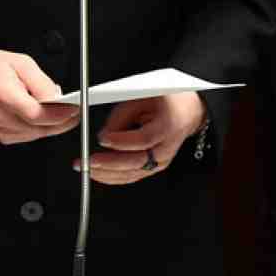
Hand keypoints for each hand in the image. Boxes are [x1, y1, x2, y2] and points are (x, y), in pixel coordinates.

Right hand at [0, 41, 80, 143]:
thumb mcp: (22, 63)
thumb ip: (43, 83)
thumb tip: (61, 99)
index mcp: (5, 96)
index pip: (39, 115)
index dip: (61, 113)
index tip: (76, 106)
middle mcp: (3, 118)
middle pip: (44, 128)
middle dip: (63, 118)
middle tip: (73, 105)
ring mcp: (4, 131)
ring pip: (42, 133)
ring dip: (53, 121)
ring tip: (51, 104)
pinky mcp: (6, 137)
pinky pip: (34, 135)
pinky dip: (41, 125)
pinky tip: (37, 111)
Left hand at [81, 93, 205, 183]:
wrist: (187, 111)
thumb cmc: (166, 101)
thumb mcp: (142, 97)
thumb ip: (122, 116)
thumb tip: (103, 135)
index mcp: (169, 125)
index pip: (145, 139)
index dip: (122, 141)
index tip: (103, 139)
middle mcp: (167, 147)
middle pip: (138, 162)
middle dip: (110, 164)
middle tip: (89, 160)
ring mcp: (162, 160)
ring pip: (134, 173)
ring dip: (108, 174)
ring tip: (87, 168)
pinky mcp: (155, 167)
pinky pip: (133, 176)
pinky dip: (114, 177)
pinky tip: (100, 174)